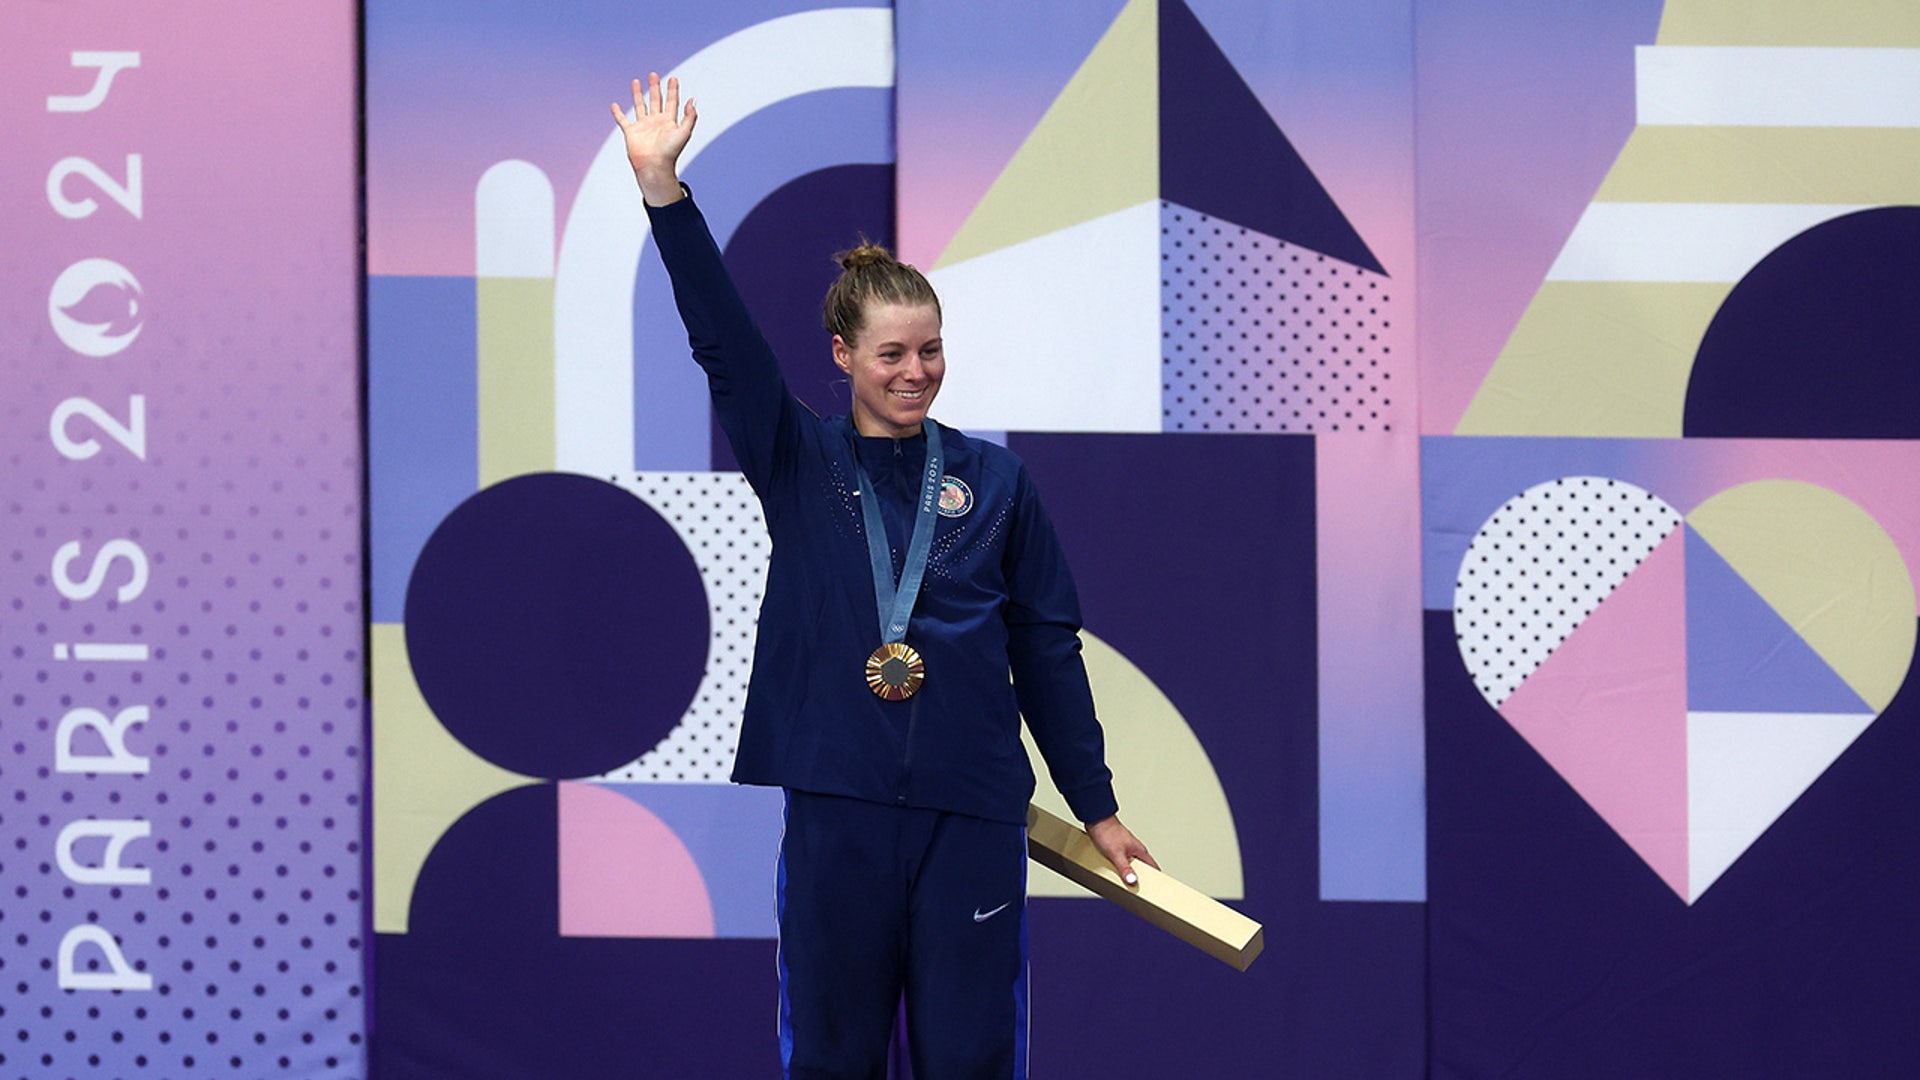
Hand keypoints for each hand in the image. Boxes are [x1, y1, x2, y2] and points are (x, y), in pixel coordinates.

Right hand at [610, 72, 696, 205]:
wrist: (654, 166)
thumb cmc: (670, 153)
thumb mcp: (684, 133)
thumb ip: (689, 117)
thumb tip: (692, 101)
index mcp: (669, 122)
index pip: (672, 102)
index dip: (673, 90)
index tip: (673, 79)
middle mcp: (656, 122)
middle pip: (655, 100)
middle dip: (655, 87)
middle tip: (654, 75)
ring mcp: (643, 127)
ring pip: (640, 106)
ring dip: (638, 94)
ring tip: (636, 82)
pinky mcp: (631, 132)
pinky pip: (623, 120)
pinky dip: (618, 113)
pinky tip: (615, 105)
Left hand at [1085, 815, 1157, 886]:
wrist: (1096, 820)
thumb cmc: (1108, 832)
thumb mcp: (1116, 854)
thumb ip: (1125, 868)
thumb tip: (1132, 880)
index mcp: (1140, 851)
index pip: (1153, 867)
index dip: (1155, 878)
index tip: (1155, 888)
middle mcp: (1135, 850)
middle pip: (1142, 868)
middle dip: (1140, 878)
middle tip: (1136, 889)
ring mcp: (1126, 849)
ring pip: (1131, 865)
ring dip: (1128, 873)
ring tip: (1124, 883)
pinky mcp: (1117, 848)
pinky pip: (1121, 862)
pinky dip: (1119, 868)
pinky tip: (1113, 872)